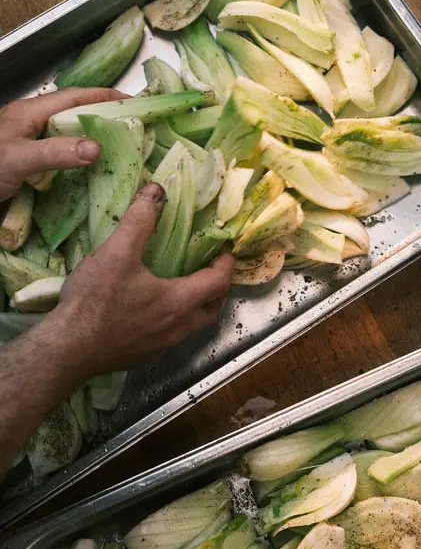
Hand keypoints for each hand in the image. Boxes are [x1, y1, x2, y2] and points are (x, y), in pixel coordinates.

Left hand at [0, 87, 125, 199]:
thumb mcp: (20, 159)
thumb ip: (56, 152)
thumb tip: (98, 147)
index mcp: (30, 112)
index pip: (73, 97)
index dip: (102, 96)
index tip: (130, 101)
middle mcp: (30, 123)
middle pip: (72, 113)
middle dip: (100, 116)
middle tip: (128, 126)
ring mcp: (27, 141)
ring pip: (65, 133)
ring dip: (88, 137)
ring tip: (113, 147)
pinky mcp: (25, 160)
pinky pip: (57, 153)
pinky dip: (75, 157)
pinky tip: (85, 168)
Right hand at [48, 182, 234, 377]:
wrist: (66, 350)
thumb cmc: (95, 301)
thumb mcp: (117, 252)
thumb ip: (139, 220)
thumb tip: (156, 191)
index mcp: (178, 301)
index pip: (218, 282)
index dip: (226, 265)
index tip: (226, 251)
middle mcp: (177, 328)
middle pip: (212, 310)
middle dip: (218, 290)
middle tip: (213, 272)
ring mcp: (160, 346)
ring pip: (192, 327)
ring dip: (197, 308)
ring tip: (186, 289)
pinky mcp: (142, 356)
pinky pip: (170, 339)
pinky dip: (174, 322)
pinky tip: (155, 312)